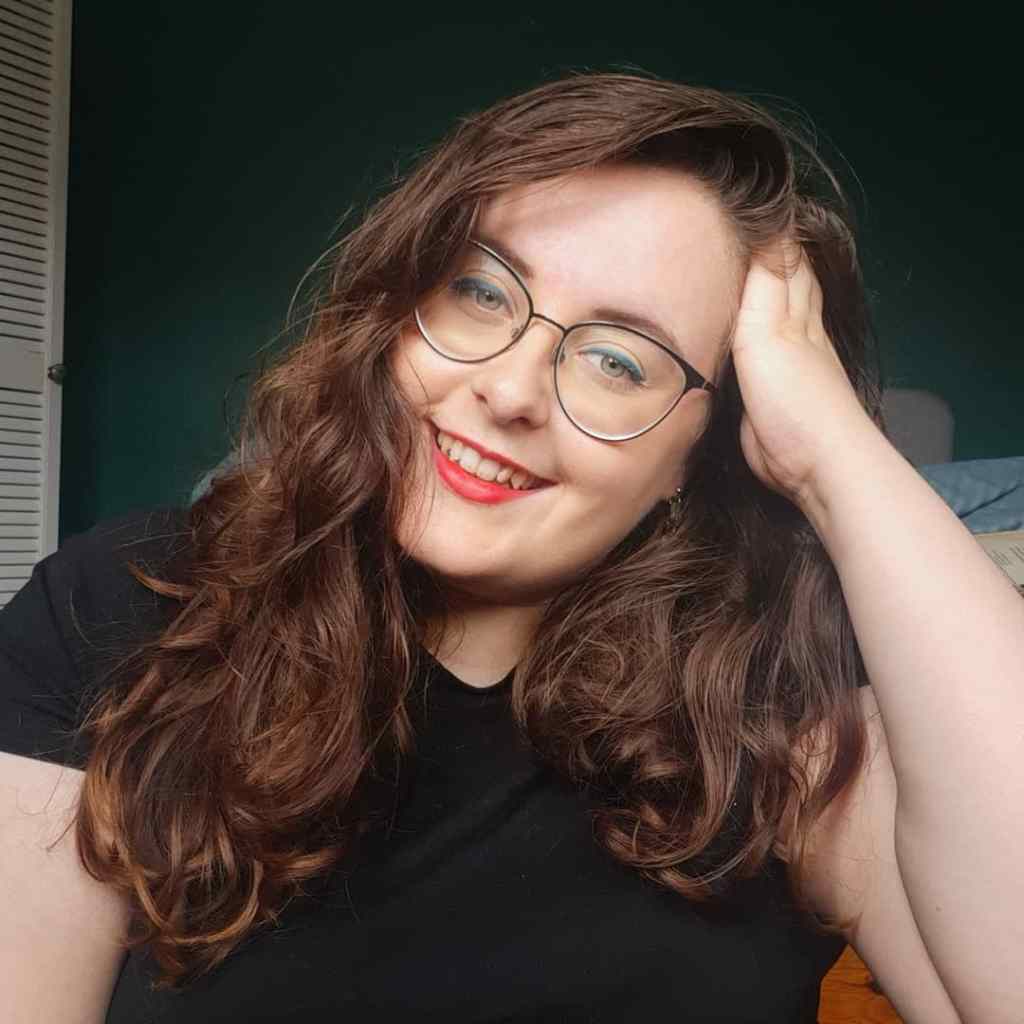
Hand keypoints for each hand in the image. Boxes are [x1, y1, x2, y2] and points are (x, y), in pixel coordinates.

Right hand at [731, 238, 876, 509]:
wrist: (811, 462)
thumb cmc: (794, 395)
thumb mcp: (771, 330)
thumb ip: (765, 282)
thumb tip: (769, 221)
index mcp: (797, 308)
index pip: (786, 254)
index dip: (770, 228)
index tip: (745, 202)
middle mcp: (794, 328)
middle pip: (783, 280)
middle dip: (766, 253)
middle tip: (734, 229)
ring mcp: (782, 361)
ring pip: (768, 314)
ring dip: (753, 292)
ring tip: (727, 269)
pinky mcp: (764, 392)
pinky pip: (748, 351)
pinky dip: (739, 332)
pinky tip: (727, 330)